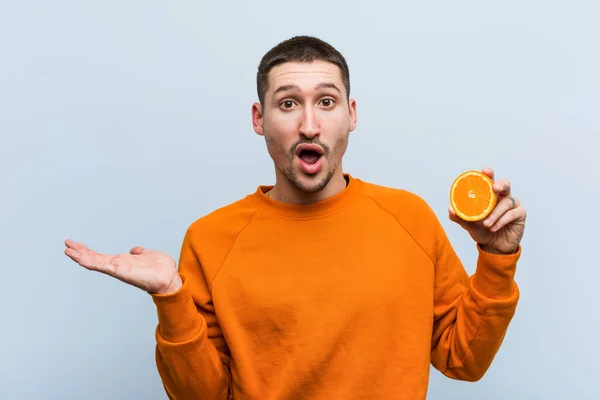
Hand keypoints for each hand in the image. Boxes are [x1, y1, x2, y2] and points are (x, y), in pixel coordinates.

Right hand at [64, 239, 181, 294]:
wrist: (168, 278)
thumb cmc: (161, 269)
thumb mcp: (148, 255)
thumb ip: (140, 253)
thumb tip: (135, 250)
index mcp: (122, 262)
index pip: (101, 257)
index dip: (89, 252)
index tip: (77, 245)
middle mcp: (117, 266)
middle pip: (94, 258)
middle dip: (80, 252)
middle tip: (67, 244)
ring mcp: (116, 268)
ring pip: (94, 262)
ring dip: (80, 256)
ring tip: (67, 249)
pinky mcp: (118, 270)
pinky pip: (100, 265)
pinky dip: (88, 260)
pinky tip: (78, 257)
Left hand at [448, 167, 526, 253]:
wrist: (494, 246)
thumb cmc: (482, 231)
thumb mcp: (469, 225)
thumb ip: (460, 217)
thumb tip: (450, 209)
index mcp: (490, 195)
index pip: (490, 181)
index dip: (489, 174)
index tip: (485, 171)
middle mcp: (502, 197)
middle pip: (505, 184)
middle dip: (500, 184)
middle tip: (494, 188)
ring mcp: (513, 204)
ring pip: (506, 203)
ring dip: (495, 213)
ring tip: (486, 224)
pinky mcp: (520, 214)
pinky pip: (512, 214)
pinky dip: (502, 220)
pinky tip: (494, 227)